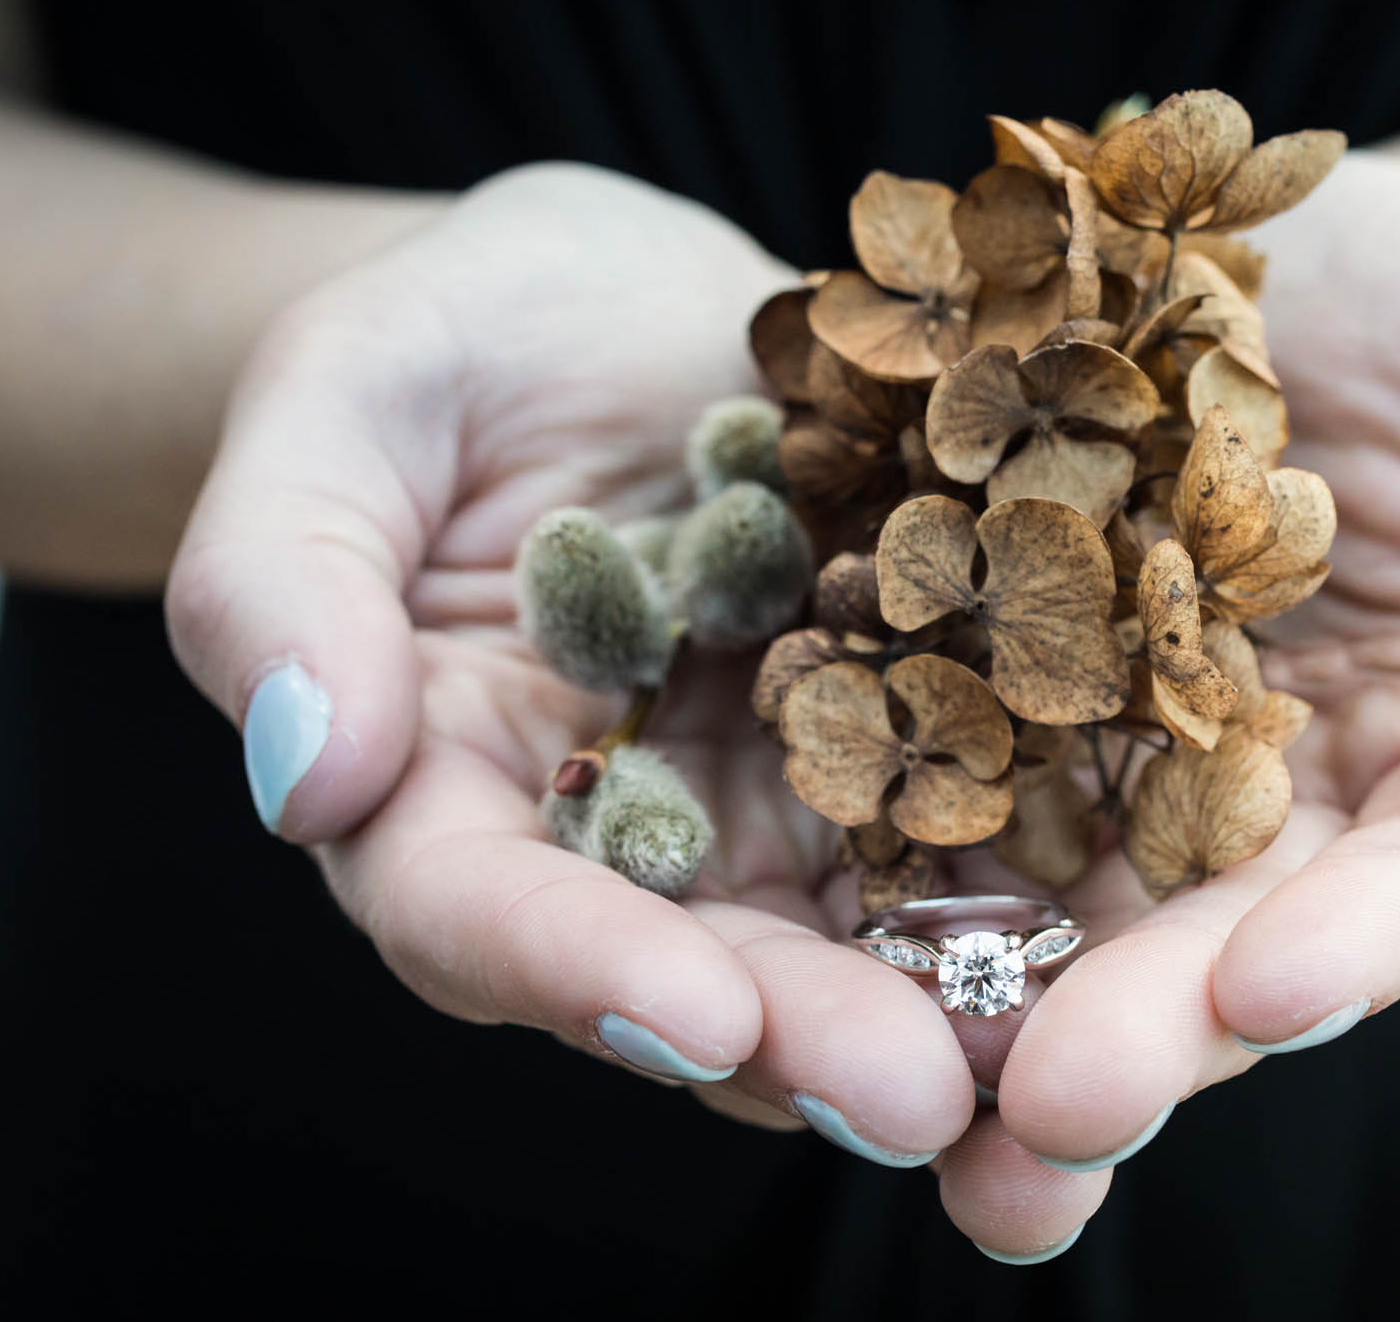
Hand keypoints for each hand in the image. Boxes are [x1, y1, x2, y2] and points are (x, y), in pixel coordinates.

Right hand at [166, 164, 979, 1159]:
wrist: (620, 300)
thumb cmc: (448, 340)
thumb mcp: (342, 401)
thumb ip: (277, 580)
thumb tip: (301, 775)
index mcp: (449, 782)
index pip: (481, 908)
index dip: (575, 969)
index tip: (693, 1015)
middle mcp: (620, 832)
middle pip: (688, 964)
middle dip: (798, 1037)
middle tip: (915, 1098)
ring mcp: (770, 797)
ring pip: (844, 932)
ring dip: (940, 1005)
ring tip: (1041, 1065)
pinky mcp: (894, 741)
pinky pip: (965, 822)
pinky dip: (1032, 880)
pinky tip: (1122, 921)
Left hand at [932, 153, 1399, 1259]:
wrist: (1253, 243)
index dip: (1368, 946)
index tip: (1273, 992)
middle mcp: (1284, 808)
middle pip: (1233, 942)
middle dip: (1151, 1029)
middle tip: (1053, 1108)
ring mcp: (1122, 770)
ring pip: (1070, 915)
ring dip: (996, 1016)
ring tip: (913, 1090)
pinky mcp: (990, 709)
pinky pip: (932, 797)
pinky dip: (881, 873)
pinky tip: (806, 939)